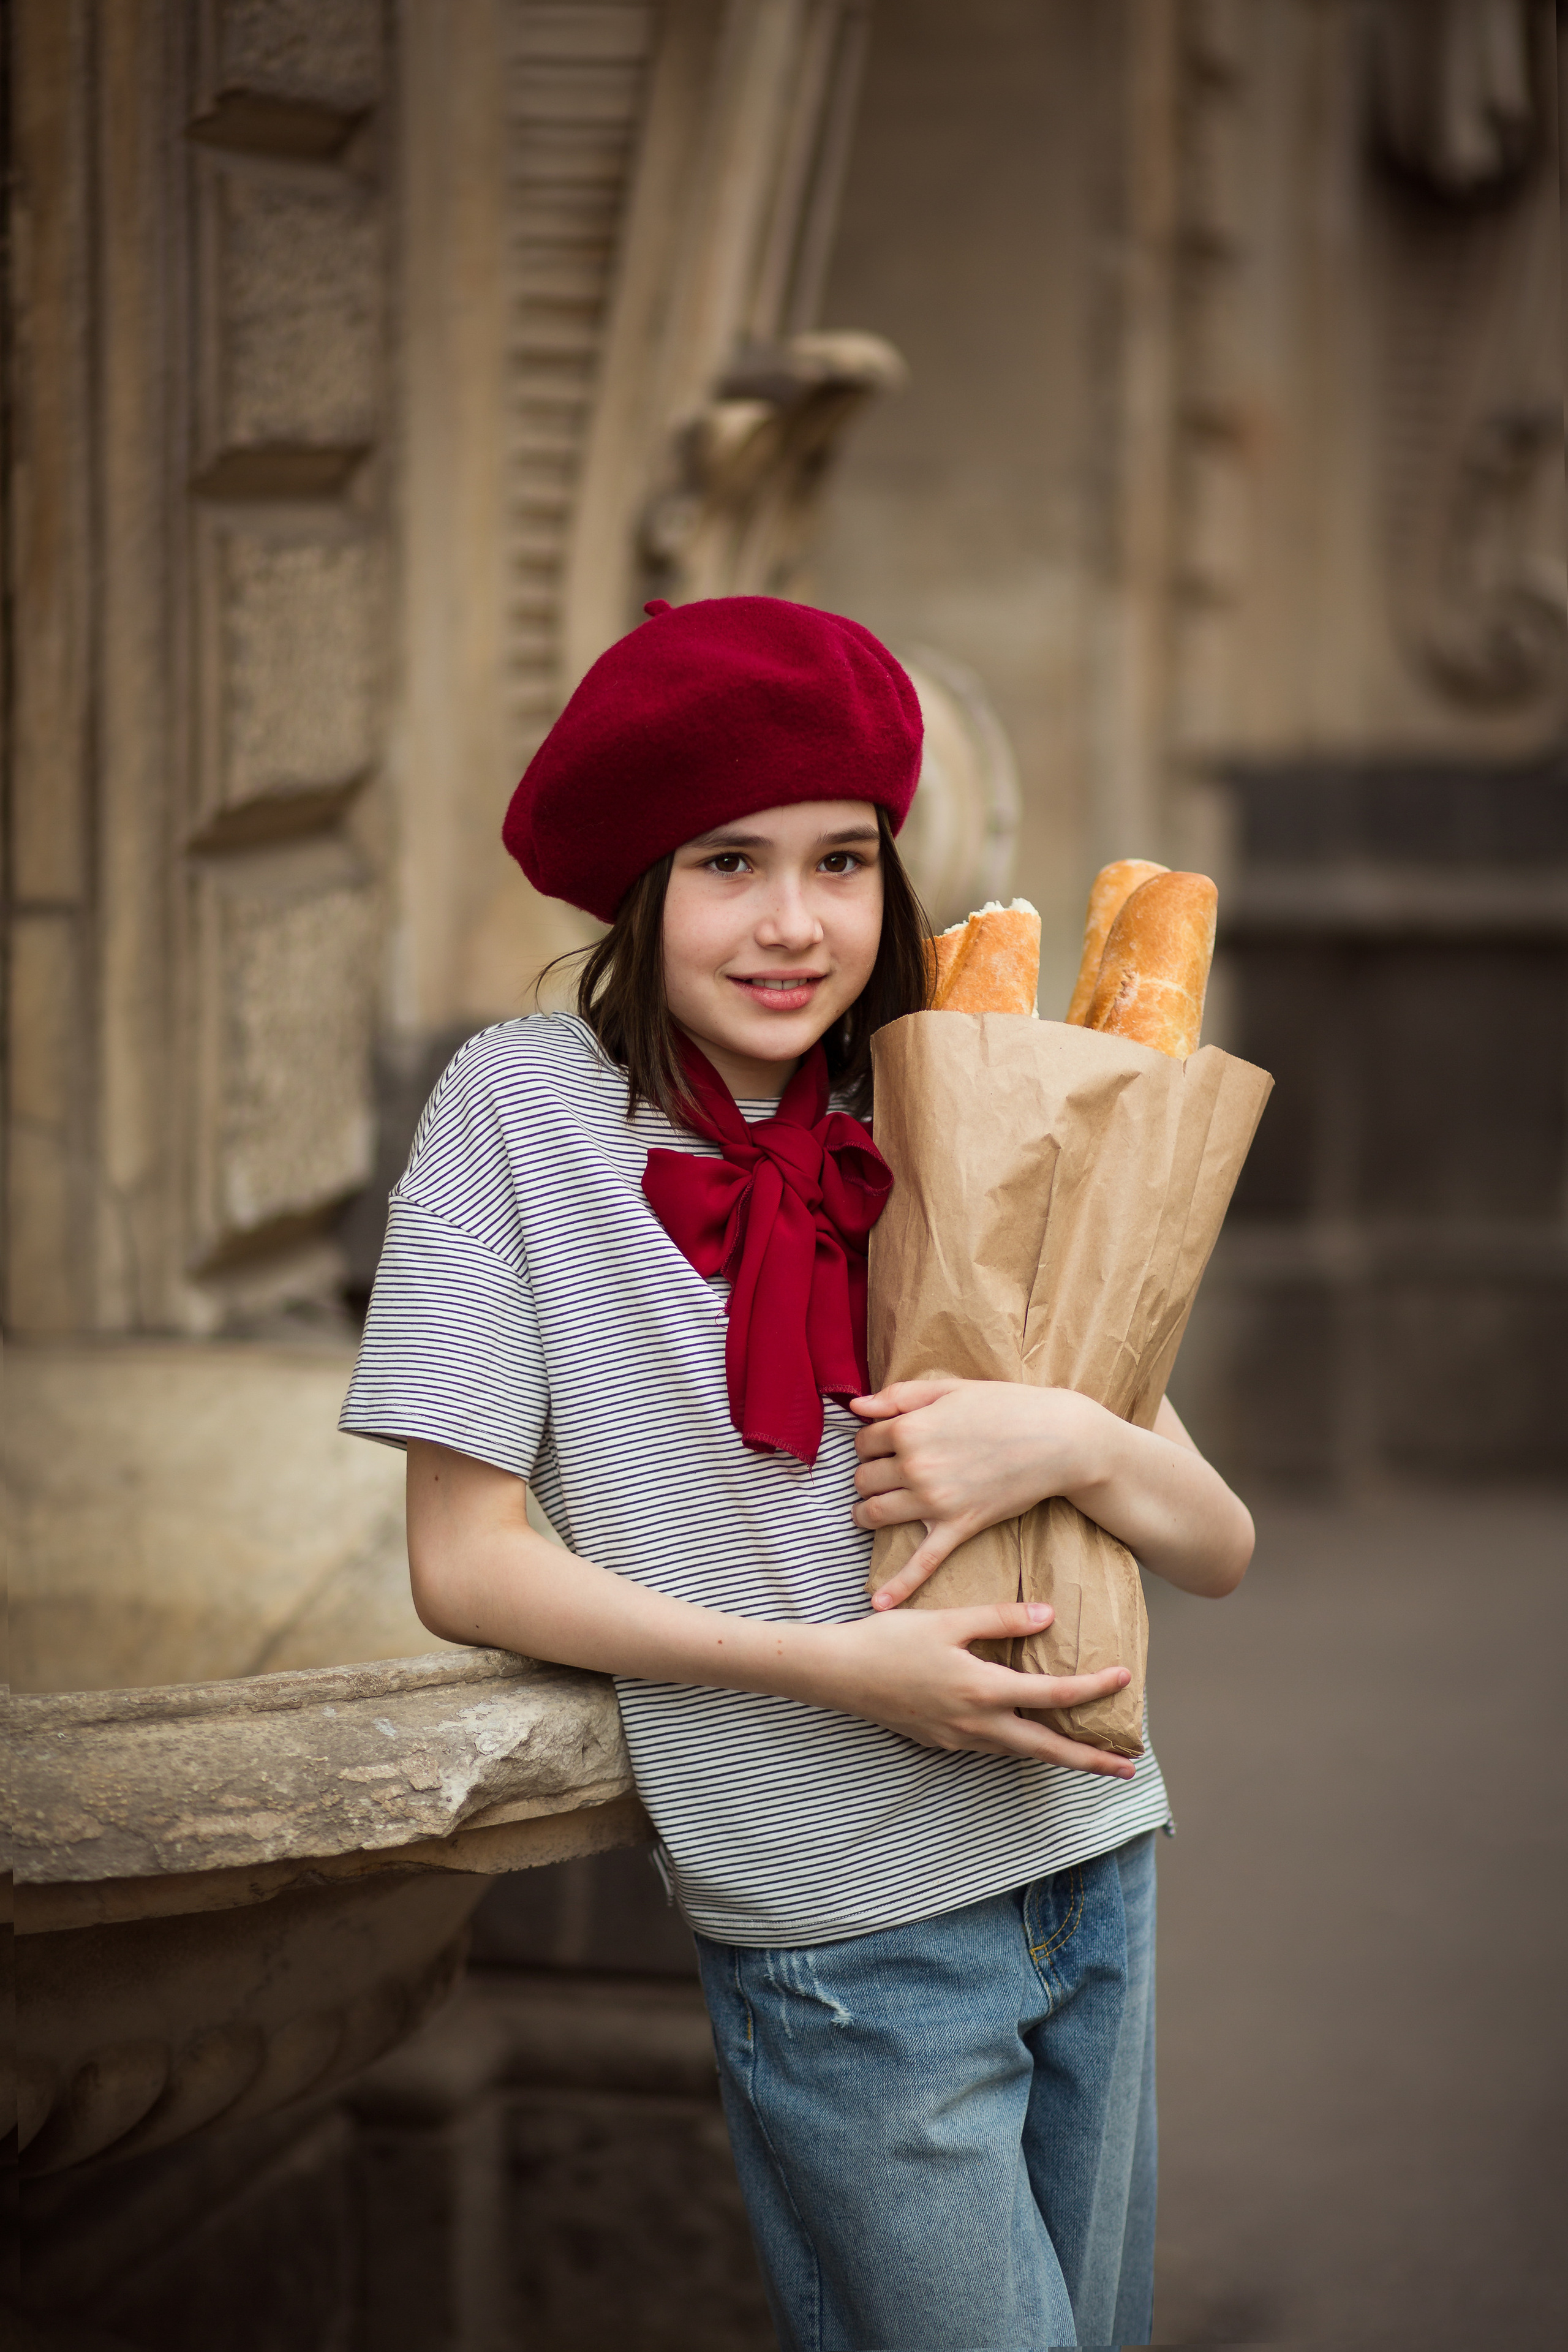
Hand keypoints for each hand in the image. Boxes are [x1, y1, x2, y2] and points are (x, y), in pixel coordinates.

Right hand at [814, 1599, 1135, 1774]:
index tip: (1125, 1679)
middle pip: (1047, 1749)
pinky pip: (993, 1748)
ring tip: (1087, 1755)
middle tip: (1127, 1769)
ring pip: (1020, 1752)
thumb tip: (1048, 1617)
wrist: (838, 1673)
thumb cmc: (889, 1640)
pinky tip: (1025, 1734)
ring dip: (1057, 1755)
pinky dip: (1021, 1746)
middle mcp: (976, 1725)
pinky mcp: (941, 1742)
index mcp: (983, 1691)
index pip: (1053, 1695)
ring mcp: (958, 1739)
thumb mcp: (948, 1620)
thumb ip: (1001, 1619)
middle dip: (1090, 1761)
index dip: (1093, 1688)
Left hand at [850, 1379, 1110, 1607]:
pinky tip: (879, 1604)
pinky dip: (899, 1585)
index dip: (869, 1442)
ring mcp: (935, 1501)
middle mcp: (915, 1467)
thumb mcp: (949, 1389)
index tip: (882, 1444)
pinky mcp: (959, 1526)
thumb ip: (899, 1396)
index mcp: (910, 1429)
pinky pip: (922, 1562)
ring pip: (875, 1513)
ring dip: (866, 1513)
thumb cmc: (1006, 1406)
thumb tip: (856, 1407)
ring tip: (868, 1512)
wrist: (1058, 1438)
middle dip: (868, 1475)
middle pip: (864, 1478)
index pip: (864, 1441)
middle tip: (881, 1474)